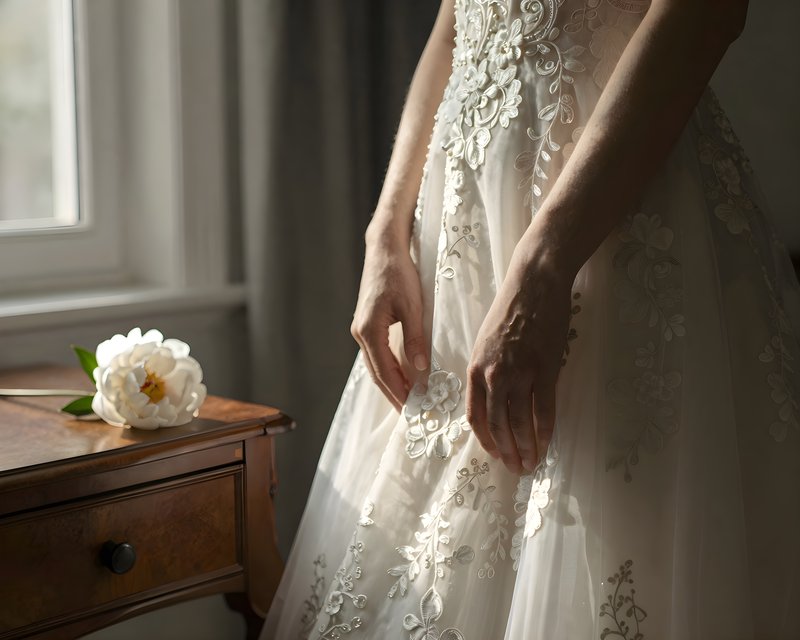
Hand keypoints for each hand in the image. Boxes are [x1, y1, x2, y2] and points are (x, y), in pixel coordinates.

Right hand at [351, 231, 428, 410]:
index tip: (412, 411)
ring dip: (391, 383)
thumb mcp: (412, 306)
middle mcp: (360, 333)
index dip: (398, 393)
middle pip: (377, 373)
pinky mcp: (367, 325)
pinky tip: (403, 376)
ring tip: (408, 400)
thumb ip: (415, 338)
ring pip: (375, 365)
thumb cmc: (398, 273)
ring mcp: (361, 329)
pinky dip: (389, 368)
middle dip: (393, 394)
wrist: (383, 249)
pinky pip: (377, 354)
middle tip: (411, 414)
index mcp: (368, 331)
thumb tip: (420, 369)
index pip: (384, 372)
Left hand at [466, 250, 572, 473]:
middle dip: (506, 451)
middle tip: (516, 469)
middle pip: (497, 424)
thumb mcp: (485, 340)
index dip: (485, 439)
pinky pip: (545, 408)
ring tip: (531, 463)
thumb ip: (486, 369)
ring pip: (520, 422)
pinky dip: (545, 430)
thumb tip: (492, 397)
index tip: (494, 454)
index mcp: (475, 368)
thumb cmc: (509, 308)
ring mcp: (520, 373)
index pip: (475, 414)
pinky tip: (547, 444)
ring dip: (525, 447)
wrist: (534, 283)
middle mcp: (493, 375)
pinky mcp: (545, 369)